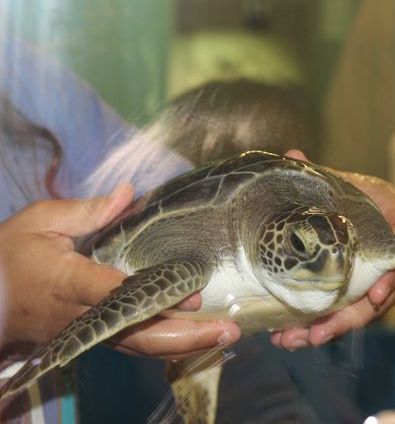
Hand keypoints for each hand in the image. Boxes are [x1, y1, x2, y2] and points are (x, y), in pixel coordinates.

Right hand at [0, 185, 239, 358]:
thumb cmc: (10, 254)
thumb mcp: (40, 221)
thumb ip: (87, 210)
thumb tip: (128, 192)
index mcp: (70, 282)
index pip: (119, 294)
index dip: (158, 298)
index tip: (194, 296)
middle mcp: (82, 316)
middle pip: (138, 335)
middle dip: (186, 337)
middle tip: (227, 331)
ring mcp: (88, 333)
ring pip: (138, 347)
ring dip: (182, 346)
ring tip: (224, 336)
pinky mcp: (92, 338)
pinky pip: (132, 346)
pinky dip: (165, 346)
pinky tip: (196, 340)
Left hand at [270, 150, 394, 349]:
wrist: (359, 207)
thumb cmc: (357, 191)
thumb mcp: (344, 180)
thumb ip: (321, 173)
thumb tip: (291, 155)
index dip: (393, 276)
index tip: (374, 294)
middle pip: (383, 295)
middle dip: (351, 317)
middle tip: (321, 331)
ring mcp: (382, 278)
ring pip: (363, 311)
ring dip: (332, 329)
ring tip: (298, 339)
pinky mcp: (363, 293)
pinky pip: (348, 313)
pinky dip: (323, 326)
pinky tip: (292, 336)